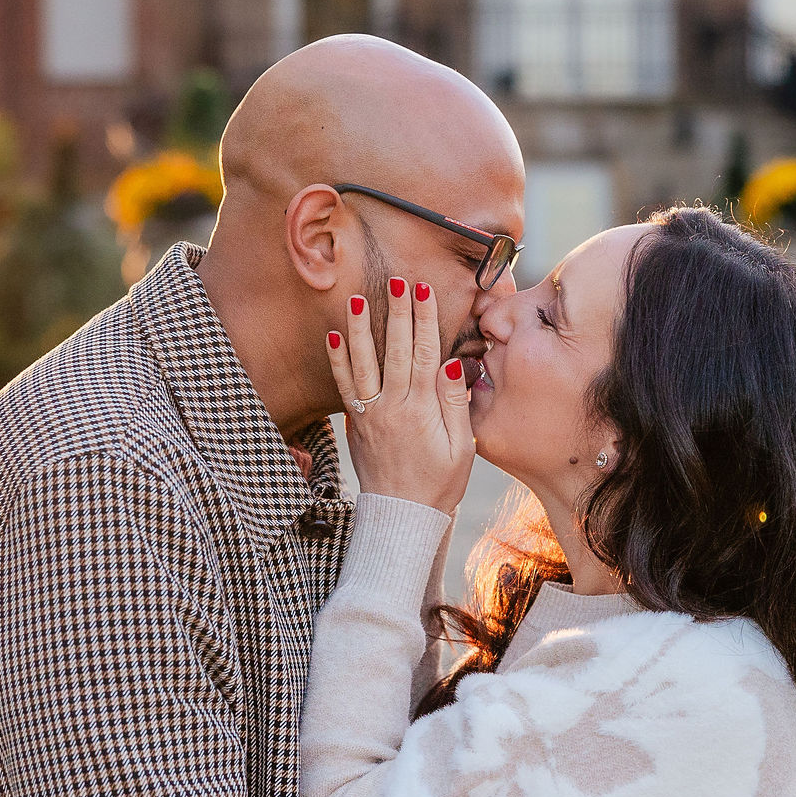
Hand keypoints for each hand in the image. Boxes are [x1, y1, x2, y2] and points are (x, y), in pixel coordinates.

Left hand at [326, 277, 475, 513]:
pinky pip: (344, 385)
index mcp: (422, 409)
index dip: (424, 320)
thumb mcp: (461, 447)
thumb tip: (454, 362)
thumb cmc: (439, 484)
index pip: (426, 353)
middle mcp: (392, 406)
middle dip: (397, 313)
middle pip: (396, 350)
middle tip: (397, 281)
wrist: (401, 516)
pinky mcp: (356, 422)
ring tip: (358, 299)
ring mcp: (370, 413)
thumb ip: (455, 402)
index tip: (423, 291)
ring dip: (361, 329)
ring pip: (363, 362)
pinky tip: (334, 336)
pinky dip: (338, 360)